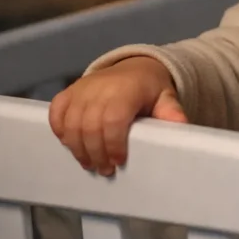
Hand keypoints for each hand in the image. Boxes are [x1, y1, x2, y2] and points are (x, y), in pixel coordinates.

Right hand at [48, 56, 186, 176]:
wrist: (134, 68)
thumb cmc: (150, 88)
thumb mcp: (166, 98)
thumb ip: (172, 112)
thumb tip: (182, 128)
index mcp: (126, 90)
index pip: (113, 120)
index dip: (113, 144)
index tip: (119, 162)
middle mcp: (100, 87)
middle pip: (90, 126)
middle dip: (96, 153)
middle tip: (105, 170)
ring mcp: (81, 89)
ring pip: (71, 123)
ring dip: (78, 148)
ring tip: (90, 164)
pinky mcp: (69, 92)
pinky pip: (56, 113)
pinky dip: (60, 131)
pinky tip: (70, 145)